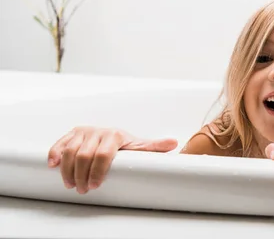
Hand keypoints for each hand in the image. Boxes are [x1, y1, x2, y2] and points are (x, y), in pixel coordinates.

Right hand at [47, 126, 177, 193]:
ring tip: (71, 184)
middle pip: (84, 155)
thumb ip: (154, 147)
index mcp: (115, 135)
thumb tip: (173, 144)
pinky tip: (54, 166)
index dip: (98, 172)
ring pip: (69, 151)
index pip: (104, 154)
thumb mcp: (140, 147)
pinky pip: (60, 144)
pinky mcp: (73, 134)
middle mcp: (98, 132)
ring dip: (67, 170)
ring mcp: (84, 132)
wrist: (114, 136)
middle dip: (82, 175)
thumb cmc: (126, 146)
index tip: (96, 185)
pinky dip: (54, 154)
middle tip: (83, 189)